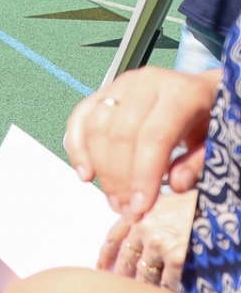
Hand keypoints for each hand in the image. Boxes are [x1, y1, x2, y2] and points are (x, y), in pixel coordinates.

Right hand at [63, 67, 216, 219]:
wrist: (200, 90)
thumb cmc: (208, 119)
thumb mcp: (214, 141)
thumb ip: (197, 164)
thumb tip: (174, 184)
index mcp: (180, 93)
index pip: (153, 137)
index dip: (143, 176)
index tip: (140, 207)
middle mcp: (145, 83)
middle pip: (120, 135)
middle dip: (119, 178)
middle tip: (125, 208)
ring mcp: (120, 85)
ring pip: (96, 128)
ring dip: (100, 169)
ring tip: (113, 198)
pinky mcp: (102, 91)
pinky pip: (80, 119)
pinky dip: (77, 148)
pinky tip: (85, 174)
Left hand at [101, 188, 195, 289]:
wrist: (213, 202)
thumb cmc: (195, 201)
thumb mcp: (167, 200)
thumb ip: (151, 213)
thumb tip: (138, 225)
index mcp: (141, 212)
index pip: (115, 235)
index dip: (107, 253)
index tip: (101, 266)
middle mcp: (144, 228)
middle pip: (127, 259)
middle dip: (122, 275)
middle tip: (118, 290)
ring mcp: (159, 244)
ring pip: (145, 274)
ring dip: (143, 288)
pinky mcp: (177, 258)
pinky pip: (167, 283)